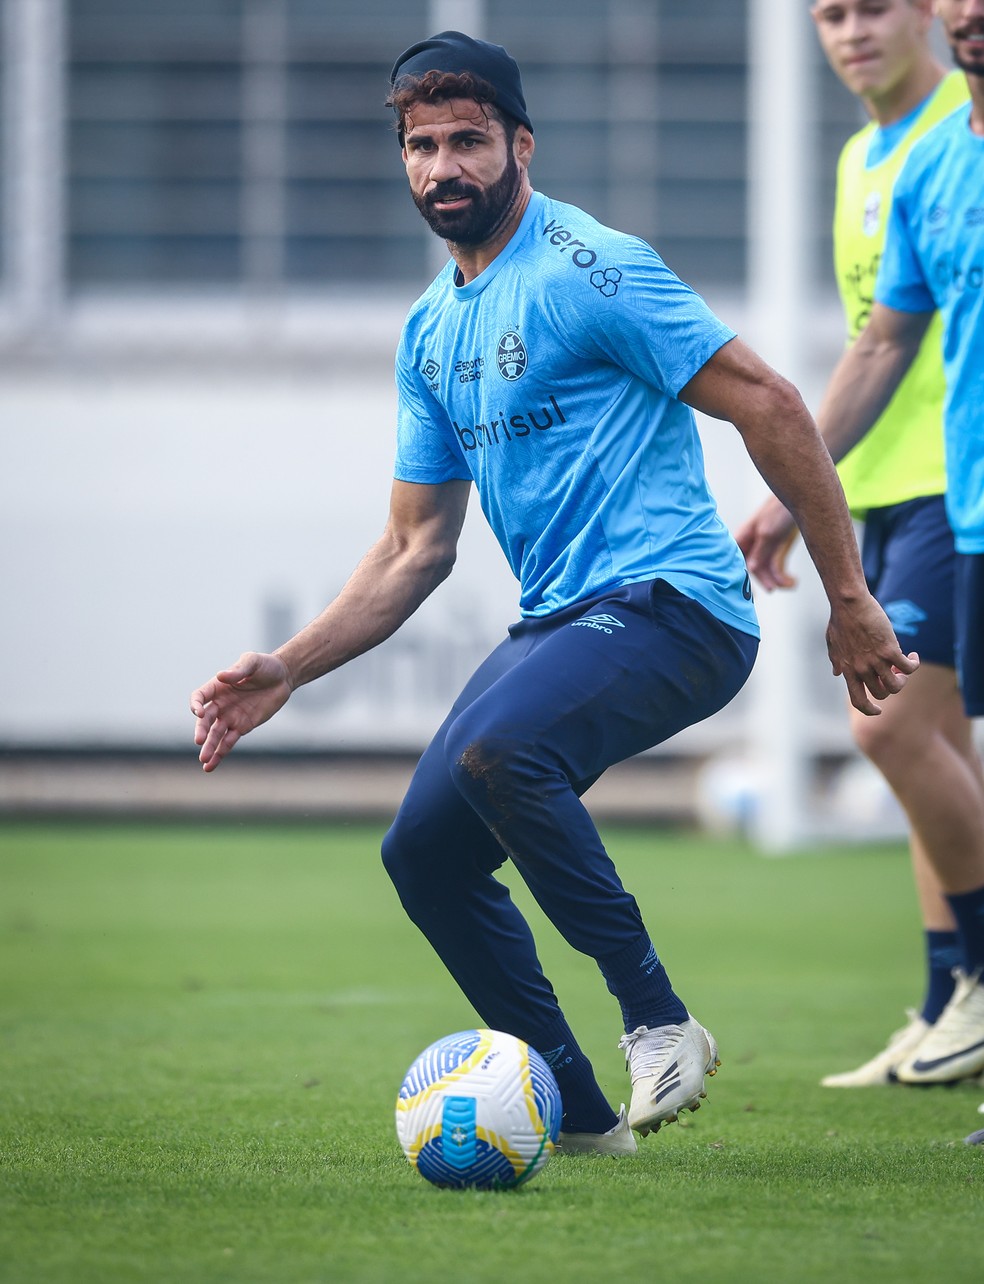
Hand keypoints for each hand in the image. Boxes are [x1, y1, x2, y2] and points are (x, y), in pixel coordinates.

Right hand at [190, 652, 292, 771]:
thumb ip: (238, 670)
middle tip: (199, 741)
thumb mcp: (252, 662)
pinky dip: (220, 753)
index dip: (196, 704)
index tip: (199, 712)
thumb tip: (221, 676)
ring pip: (216, 734)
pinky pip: (228, 741)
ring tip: (203, 759)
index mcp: (217, 687)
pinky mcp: (242, 727)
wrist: (283, 677)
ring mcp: (230, 717)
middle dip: (201, 730)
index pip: (200, 696)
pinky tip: (211, 765)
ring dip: (209, 747)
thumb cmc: (265, 665)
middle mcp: (220, 704)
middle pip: (206, 719)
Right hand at [734, 496, 799, 590]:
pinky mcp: (778, 547)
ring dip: (776, 579)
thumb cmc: (779, 509)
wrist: (803, 496)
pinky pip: (777, 566)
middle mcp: (751, 542)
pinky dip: (783, 575)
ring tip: (790, 583)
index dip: (737, 575)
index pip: (735, 560)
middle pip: (751, 568)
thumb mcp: (768, 531)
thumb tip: (749, 569)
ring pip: (766, 569)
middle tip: (772, 588)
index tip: (744, 590)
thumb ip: (759, 551)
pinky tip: (793, 581)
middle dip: (763, 579)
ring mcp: (765, 545)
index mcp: (742, 536)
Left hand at [826, 596, 918, 716]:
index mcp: (848, 670)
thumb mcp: (833, 644)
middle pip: (882, 693)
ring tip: (904, 666)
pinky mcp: (889, 650)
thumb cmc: (840, 620)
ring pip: (896, 685)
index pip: (858, 700)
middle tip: (894, 673)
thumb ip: (836, 660)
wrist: (848, 604)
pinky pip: (908, 667)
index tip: (878, 710)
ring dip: (904, 679)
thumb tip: (836, 672)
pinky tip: (913, 655)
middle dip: (890, 687)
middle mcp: (861, 669)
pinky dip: (914, 664)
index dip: (869, 709)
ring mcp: (875, 661)